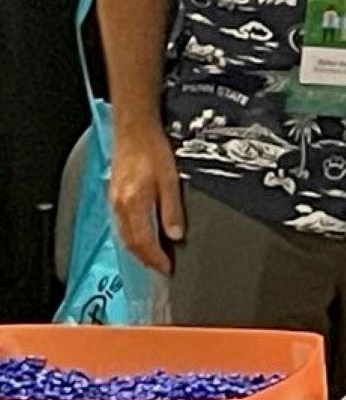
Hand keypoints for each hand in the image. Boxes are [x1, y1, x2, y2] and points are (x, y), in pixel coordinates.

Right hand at [108, 123, 184, 273]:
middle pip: (131, 242)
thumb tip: (176, 235)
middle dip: (146, 259)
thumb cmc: (152, 150)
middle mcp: (120, 206)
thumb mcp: (170, 180)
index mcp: (134, 204)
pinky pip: (122, 224)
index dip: (155, 259)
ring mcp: (115, 201)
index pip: (143, 242)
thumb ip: (172, 210)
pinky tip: (142, 235)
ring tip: (154, 257)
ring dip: (139, 249)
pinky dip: (133, 236)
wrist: (134, 130)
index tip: (167, 269)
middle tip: (161, 268)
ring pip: (125, 235)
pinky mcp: (115, 195)